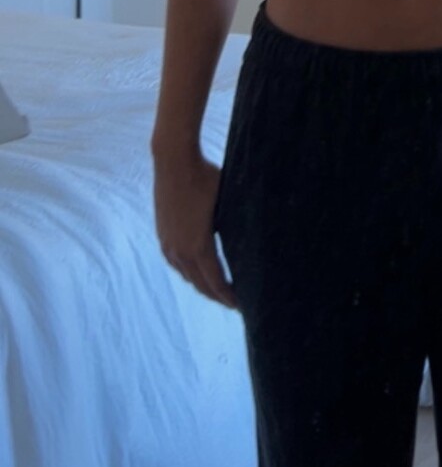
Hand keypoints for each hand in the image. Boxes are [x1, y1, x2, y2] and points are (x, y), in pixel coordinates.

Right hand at [153, 152, 239, 310]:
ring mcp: (168, 245)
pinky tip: (198, 272)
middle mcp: (180, 252)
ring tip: (218, 290)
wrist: (174, 161)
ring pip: (187, 276)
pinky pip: (177, 264)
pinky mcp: (162, 236)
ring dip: (202, 285)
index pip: (216, 283)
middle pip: (200, 285)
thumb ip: (236, 227)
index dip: (229, 297)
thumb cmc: (206, 179)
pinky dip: (190, 273)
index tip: (242, 305)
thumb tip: (254, 243)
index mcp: (198, 247)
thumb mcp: (227, 203)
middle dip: (217, 296)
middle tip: (234, 302)